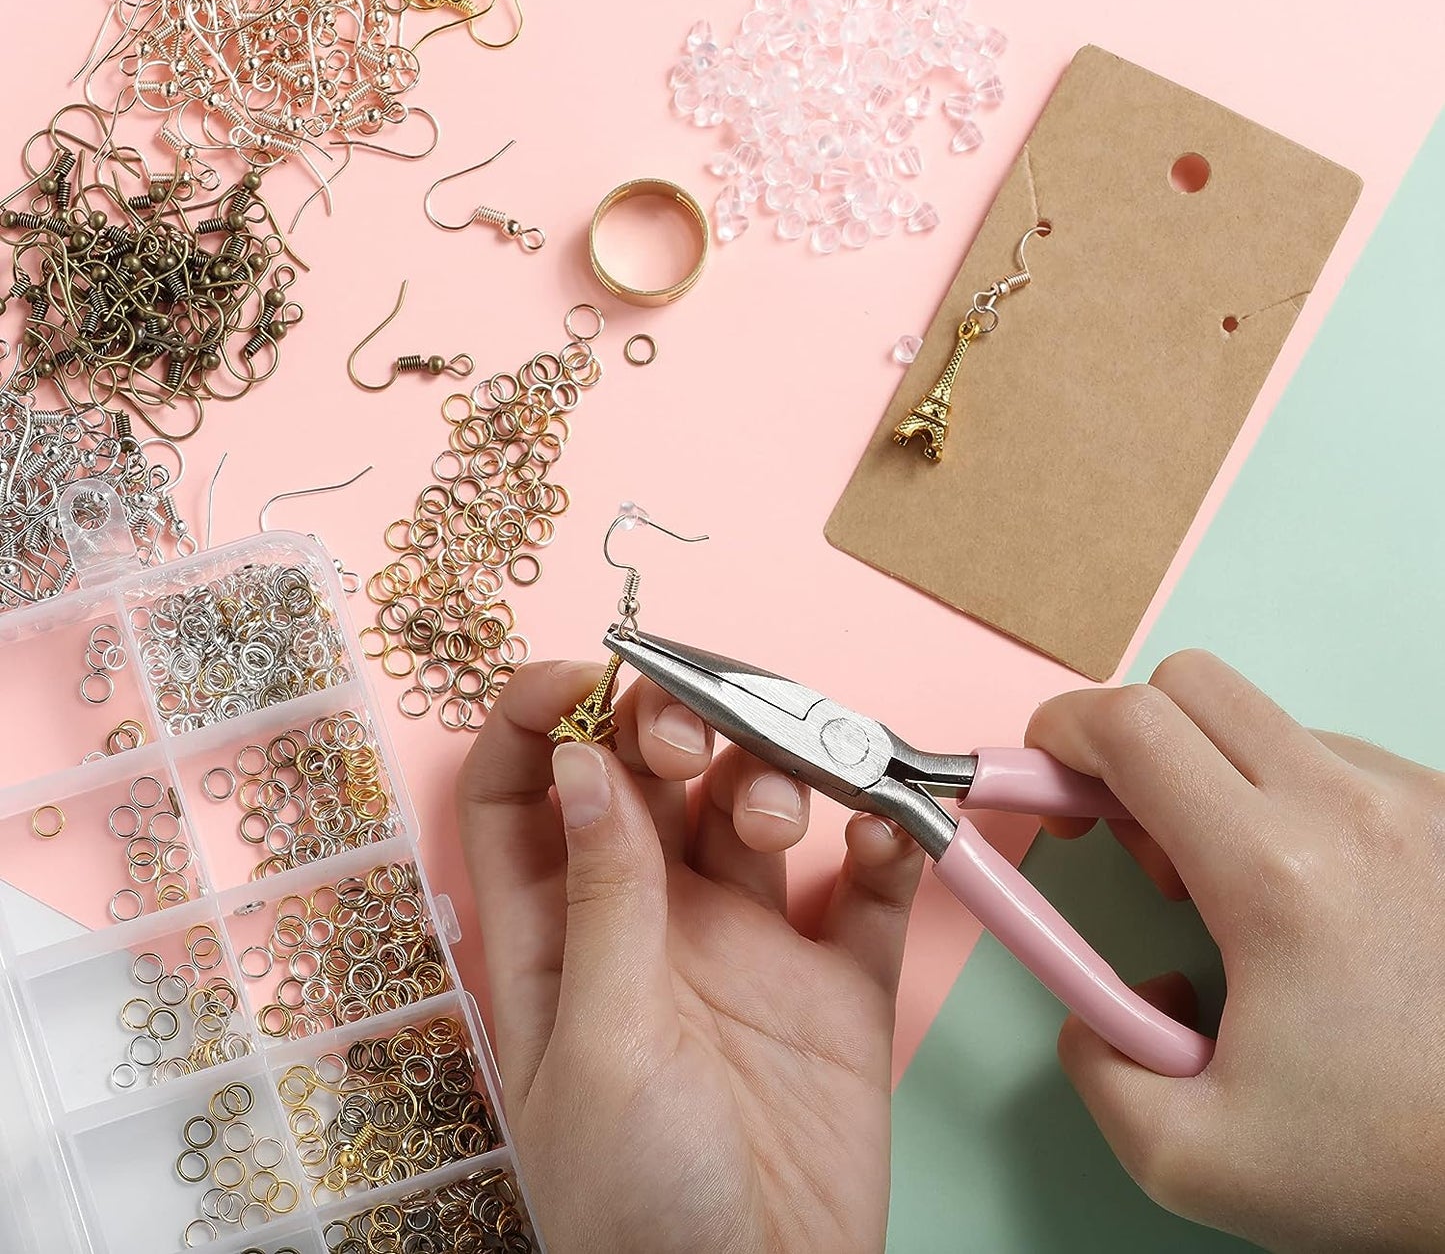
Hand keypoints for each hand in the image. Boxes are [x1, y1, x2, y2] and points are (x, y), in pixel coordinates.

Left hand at [457, 661, 924, 1253]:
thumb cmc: (640, 1206)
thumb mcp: (603, 1044)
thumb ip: (604, 900)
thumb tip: (581, 764)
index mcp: (562, 933)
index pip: (522, 793)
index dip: (534, 717)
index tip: (582, 671)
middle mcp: (651, 920)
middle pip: (650, 777)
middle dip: (673, 727)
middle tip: (699, 733)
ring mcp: (749, 945)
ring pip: (758, 807)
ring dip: (776, 775)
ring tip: (789, 811)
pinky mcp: (837, 980)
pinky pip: (865, 885)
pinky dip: (883, 844)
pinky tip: (885, 835)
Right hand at [1029, 650, 1444, 1253]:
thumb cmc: (1394, 1160)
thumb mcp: (1193, 1157)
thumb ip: (1094, 1067)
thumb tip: (1091, 1006)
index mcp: (1274, 874)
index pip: (1131, 725)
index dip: (1056, 735)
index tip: (1038, 783)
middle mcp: (1351, 809)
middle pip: (1189, 686)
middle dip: (1126, 742)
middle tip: (1129, 833)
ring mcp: (1415, 801)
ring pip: (1261, 723)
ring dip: (1209, 777)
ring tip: (1230, 888)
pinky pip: (1331, 759)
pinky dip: (1285, 798)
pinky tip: (1304, 891)